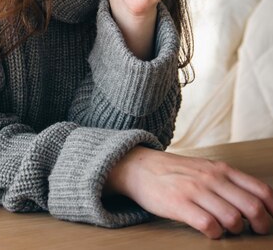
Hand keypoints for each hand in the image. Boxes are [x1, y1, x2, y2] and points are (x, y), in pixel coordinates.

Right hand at [105, 146, 272, 238]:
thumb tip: (258, 202)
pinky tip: (210, 230)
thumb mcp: (206, 168)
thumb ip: (229, 182)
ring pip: (233, 218)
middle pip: (252, 207)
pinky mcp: (179, 203)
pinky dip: (214, 233)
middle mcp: (212, 178)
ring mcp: (195, 190)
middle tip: (256, 232)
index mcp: (221, 169)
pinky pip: (208, 224)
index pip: (260, 190)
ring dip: (236, 230)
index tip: (271, 219)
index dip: (272, 209)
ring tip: (228, 229)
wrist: (140, 166)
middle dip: (261, 225)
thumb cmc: (176, 171)